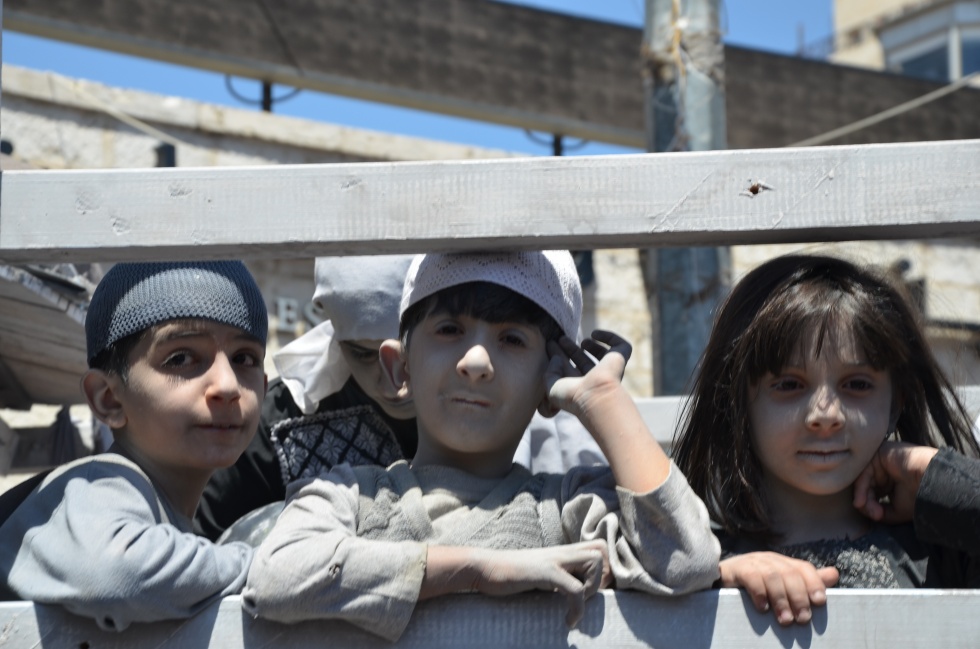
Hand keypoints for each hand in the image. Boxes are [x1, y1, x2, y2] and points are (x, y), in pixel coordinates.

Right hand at [468, 541, 610, 627]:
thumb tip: (576, 596)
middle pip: (601, 551)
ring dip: (590, 589)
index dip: (603, 570)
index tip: (590, 593)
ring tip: (574, 606)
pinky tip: (568, 621)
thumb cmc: (510, 576)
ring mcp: (554, 559)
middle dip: (601, 578)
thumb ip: (559, 578)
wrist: (484, 569)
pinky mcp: (546, 571)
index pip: (599, 547)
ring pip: (594, 564)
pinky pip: (575, 589)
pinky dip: (577, 608)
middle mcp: (561, 551)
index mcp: (561, 552)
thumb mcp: (541, 575)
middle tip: (584, 597)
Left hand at [544, 330, 631, 418]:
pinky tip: (595, 334)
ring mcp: (608, 370)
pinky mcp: (619, 359)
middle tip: (561, 338)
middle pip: (582, 360)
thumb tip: (556, 358)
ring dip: (590, 344)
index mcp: (579, 387)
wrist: (595, 396)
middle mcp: (594, 379)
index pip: (568, 368)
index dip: (558, 355)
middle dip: (571, 349)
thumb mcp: (552, 386)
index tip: (550, 344)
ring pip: (601, 355)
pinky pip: (621, 345)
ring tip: (582, 341)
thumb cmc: (572, 396)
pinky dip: (609, 337)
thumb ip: (549, 372)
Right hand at [719, 553, 838, 625]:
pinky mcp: (736, 569)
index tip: (820, 602)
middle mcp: (769, 559)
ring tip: (785, 620)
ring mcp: (752, 562)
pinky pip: (751, 577)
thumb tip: (834, 574)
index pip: (803, 567)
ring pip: (772, 576)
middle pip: (789, 572)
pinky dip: (760, 593)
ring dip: (781, 599)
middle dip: (799, 597)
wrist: (719, 581)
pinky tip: (763, 609)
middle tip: (802, 619)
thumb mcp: (781, 585)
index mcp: (782, 563)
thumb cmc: (753, 587)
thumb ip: (805, 582)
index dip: (814, 583)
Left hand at [853, 441, 937, 523]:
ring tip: (870, 510)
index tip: (877, 517)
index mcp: (889, 482)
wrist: (934, 483)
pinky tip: (862, 501)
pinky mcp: (878, 454)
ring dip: (863, 497)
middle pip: (866, 486)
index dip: (871, 506)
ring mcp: (880, 461)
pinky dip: (861, 488)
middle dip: (867, 503)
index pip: (872, 493)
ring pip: (863, 480)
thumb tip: (860, 509)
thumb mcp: (896, 510)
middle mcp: (884, 470)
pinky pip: (864, 472)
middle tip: (875, 515)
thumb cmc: (920, 497)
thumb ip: (877, 510)